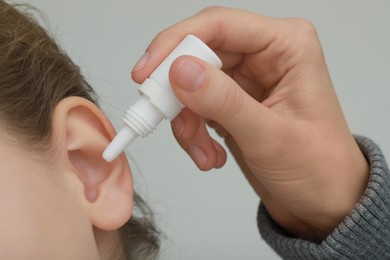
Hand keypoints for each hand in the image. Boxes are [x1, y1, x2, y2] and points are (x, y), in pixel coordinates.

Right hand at [131, 7, 368, 240]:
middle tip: (163, 116)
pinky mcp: (233, 101)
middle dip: (177, 90)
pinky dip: (192, 130)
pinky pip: (195, 105)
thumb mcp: (270, 136)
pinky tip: (209, 154)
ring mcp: (246, 79)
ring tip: (201, 152)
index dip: (176, 43)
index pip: (219, 25)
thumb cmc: (319, 168)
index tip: (147, 72)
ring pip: (191, 82)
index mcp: (286, 46)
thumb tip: (181, 70)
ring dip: (186, 119)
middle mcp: (265, 55)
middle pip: (199, 53)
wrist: (322, 201)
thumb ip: (224, 101)